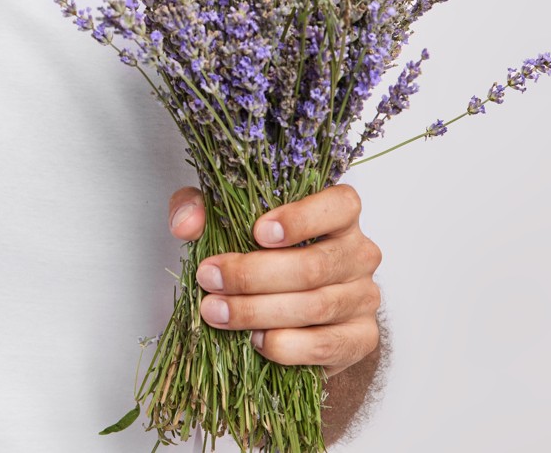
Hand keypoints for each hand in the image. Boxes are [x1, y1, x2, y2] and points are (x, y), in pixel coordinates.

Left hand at [168, 183, 381, 378]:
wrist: (293, 310)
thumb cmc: (264, 254)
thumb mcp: (228, 220)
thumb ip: (202, 209)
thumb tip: (186, 224)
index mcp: (340, 214)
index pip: (339, 205)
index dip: (300, 218)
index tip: (256, 231)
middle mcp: (360, 253)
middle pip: (314, 264)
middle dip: (253, 275)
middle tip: (210, 279)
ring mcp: (364, 297)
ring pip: (316, 306)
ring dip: (259, 312)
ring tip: (218, 312)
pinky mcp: (361, 338)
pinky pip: (325, 345)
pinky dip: (286, 346)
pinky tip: (256, 339)